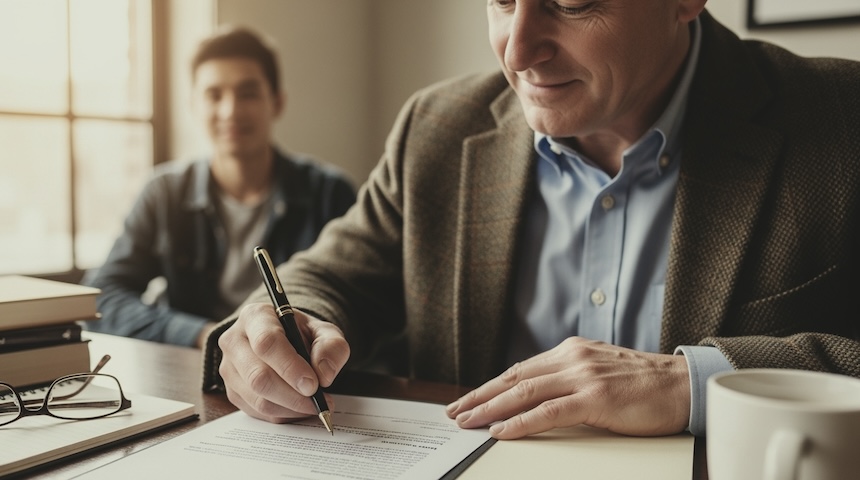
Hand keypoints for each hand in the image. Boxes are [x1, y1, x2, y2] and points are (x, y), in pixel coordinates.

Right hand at [218, 303, 349, 422]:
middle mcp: (235, 341)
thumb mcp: (324, 331)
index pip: (266, 343)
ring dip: (291, 408)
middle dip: (292, 395)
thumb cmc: (301, 334)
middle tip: (319, 401)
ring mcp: (229, 368)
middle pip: (258, 376)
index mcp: (255, 317)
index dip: (290, 367)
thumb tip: (324, 375)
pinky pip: (257, 412)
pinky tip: (300, 408)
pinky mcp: (232, 391)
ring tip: (315, 405)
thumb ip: (331, 347)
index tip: (313, 384)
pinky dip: (283, 415)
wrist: (285, 341)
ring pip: (257, 398)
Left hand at [445, 337, 689, 438]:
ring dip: (489, 409)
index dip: (490, 386)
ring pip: (524, 392)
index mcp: (571, 352)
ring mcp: (583, 376)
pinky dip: (519, 422)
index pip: (520, 370)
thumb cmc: (645, 385)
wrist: (684, 386)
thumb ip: (570, 379)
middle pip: (514, 378)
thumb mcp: (600, 372)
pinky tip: (500, 431)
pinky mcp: (595, 397)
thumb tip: (537, 397)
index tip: (468, 399)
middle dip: (479, 396)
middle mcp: (572, 358)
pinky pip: (547, 412)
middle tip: (454, 411)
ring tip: (467, 422)